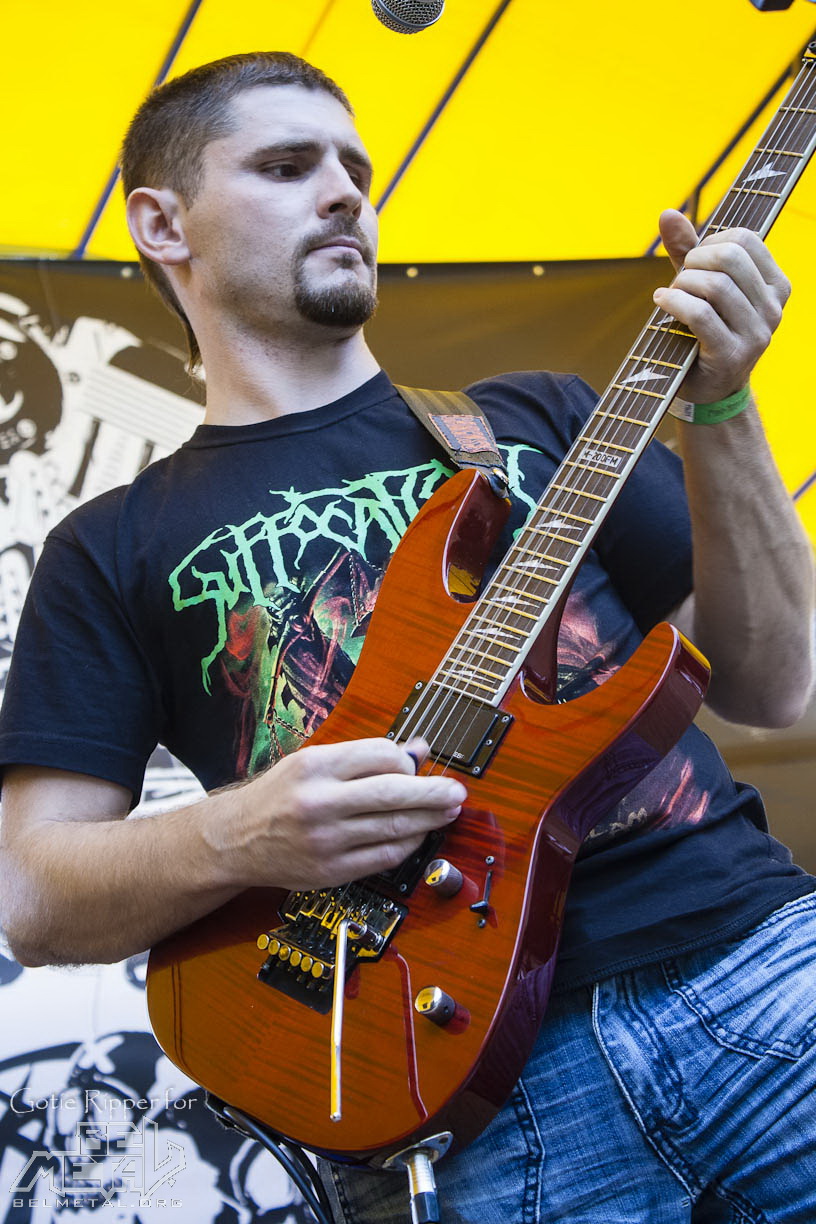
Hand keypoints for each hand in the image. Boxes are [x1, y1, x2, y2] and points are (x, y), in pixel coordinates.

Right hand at [232, 737, 465, 889]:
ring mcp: (326, 841)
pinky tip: (417, 834)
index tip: (414, 766)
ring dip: (428, 820)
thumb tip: (417, 749)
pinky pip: (384, 857)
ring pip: (394, 828)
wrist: (235, 840)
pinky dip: (408, 844)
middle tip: (457, 792)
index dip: (405, 761)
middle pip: (393, 793)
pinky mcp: (331, 871)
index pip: (380, 756)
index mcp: (315, 766)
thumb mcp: (312, 762)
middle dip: (433, 792)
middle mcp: (319, 802)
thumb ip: (363, 757)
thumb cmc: (279, 796)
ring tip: (447, 812)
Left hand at [653, 209, 789, 403]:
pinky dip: (674, 302)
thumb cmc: (703, 331)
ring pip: (716, 285)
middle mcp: (773, 309)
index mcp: (776, 286)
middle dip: (695, 260)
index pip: (747, 240)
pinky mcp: (731, 355)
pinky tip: (661, 302)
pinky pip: (700, 314)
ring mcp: (756, 334)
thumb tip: (667, 213)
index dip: (711, 242)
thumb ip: (686, 251)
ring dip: (682, 284)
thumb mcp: (699, 287)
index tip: (694, 260)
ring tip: (670, 293)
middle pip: (731, 258)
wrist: (708, 390)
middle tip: (680, 276)